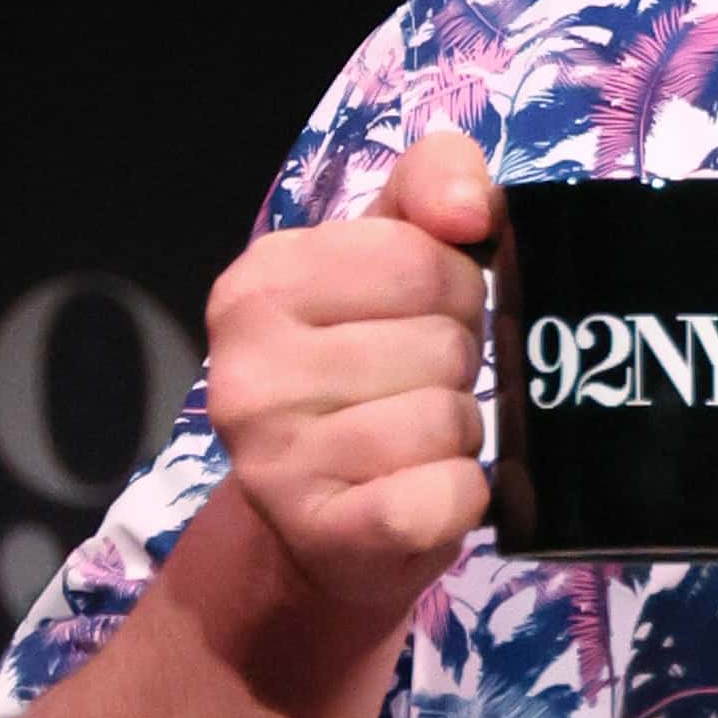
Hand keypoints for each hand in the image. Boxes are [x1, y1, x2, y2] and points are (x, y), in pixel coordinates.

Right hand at [202, 129, 497, 623]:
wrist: (318, 528)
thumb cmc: (363, 375)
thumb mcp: (386, 256)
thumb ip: (432, 186)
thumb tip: (468, 207)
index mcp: (261, 283)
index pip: (421, 258)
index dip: (452, 290)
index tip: (421, 320)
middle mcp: (249, 368)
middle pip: (443, 342)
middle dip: (456, 368)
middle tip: (415, 390)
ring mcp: (275, 457)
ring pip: (448, 419)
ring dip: (457, 435)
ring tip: (414, 444)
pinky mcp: (322, 531)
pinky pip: (444, 495)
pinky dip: (460, 496)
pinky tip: (423, 492)